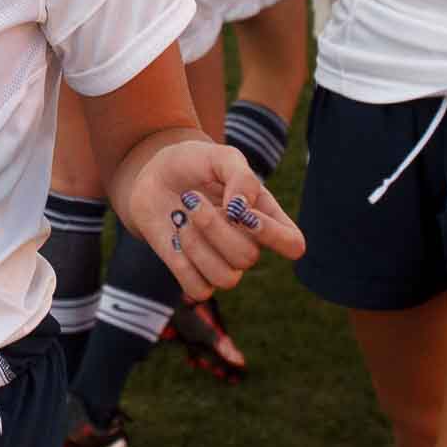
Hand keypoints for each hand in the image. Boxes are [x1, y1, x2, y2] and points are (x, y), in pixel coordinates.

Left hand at [128, 139, 305, 298]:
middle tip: (191, 198)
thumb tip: (242, 210)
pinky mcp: (194, 275)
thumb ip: (241, 177)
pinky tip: (174, 238)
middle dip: (214, 227)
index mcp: (264, 216)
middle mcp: (247, 244)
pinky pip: (198, 289)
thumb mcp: (220, 157)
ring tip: (181, 217)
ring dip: (196, 245)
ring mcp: (221, 262)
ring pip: (226, 279)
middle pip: (248, 258)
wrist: (154, 175)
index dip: (274, 236)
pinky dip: (182, 263)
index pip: (292, 243)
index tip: (244, 214)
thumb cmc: (193, 164)